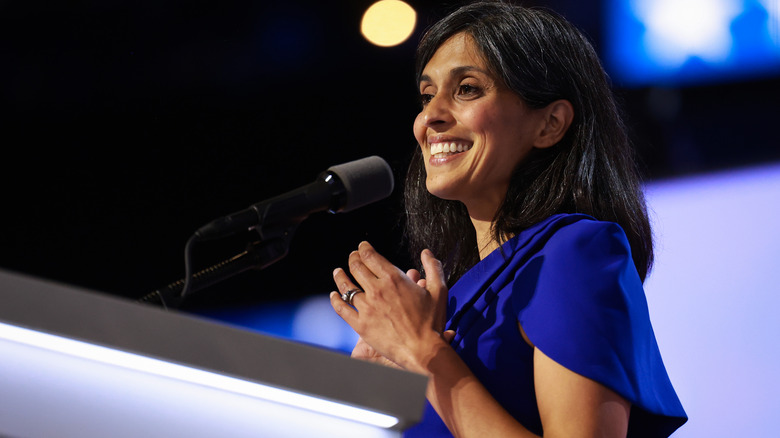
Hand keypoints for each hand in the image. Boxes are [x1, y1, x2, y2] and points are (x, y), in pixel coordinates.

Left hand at [329, 242, 448, 371]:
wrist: (423, 350)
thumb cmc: (432, 322)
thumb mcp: (439, 291)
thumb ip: (433, 268)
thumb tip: (426, 253)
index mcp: (394, 279)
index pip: (371, 257)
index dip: (364, 248)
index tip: (362, 246)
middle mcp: (377, 290)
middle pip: (357, 268)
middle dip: (353, 258)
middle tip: (353, 256)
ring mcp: (367, 308)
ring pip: (346, 286)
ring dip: (340, 275)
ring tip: (338, 271)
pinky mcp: (361, 325)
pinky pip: (342, 309)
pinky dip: (335, 300)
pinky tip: (333, 296)